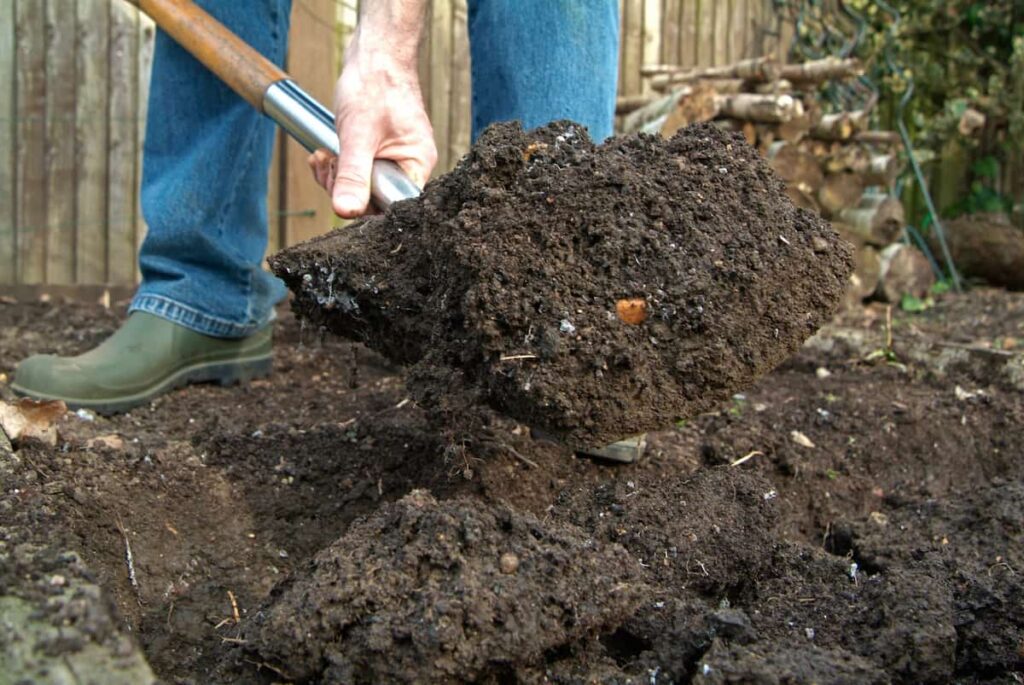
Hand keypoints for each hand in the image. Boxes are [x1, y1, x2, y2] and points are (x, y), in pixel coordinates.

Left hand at [308, 42, 436, 217]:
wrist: (375, 53)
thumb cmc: (375, 86)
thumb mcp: (358, 136)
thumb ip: (353, 176)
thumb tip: (346, 212)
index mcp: (417, 164)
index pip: (394, 205)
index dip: (366, 202)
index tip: (344, 186)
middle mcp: (410, 164)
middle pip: (374, 198)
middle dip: (344, 185)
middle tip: (329, 164)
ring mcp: (395, 156)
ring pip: (362, 184)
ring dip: (336, 174)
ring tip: (324, 156)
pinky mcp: (379, 149)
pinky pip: (358, 168)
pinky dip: (338, 164)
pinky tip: (325, 152)